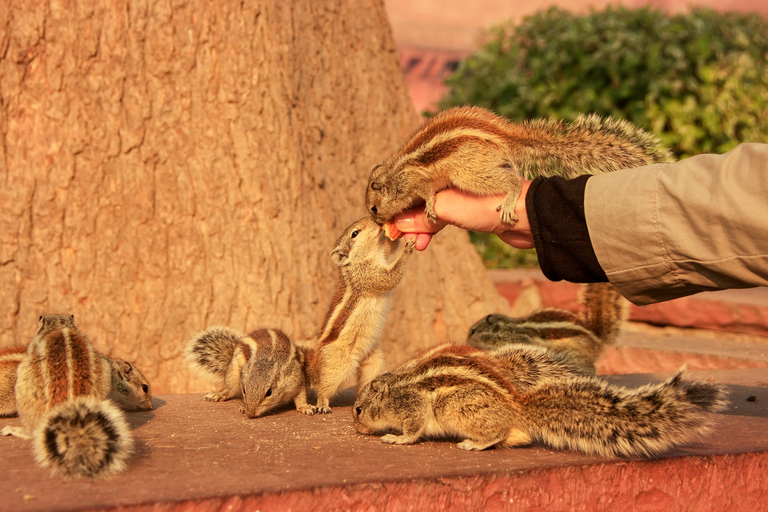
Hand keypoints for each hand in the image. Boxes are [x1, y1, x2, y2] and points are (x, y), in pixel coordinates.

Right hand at [393, 181, 533, 250]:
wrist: (526, 217)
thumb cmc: (489, 204)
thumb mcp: (449, 208)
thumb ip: (422, 216)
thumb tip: (399, 225)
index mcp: (442, 168)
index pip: (410, 185)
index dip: (397, 205)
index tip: (387, 223)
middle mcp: (448, 178)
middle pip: (417, 198)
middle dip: (407, 219)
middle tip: (398, 238)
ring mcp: (458, 194)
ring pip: (429, 210)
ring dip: (420, 228)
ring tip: (414, 244)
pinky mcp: (467, 209)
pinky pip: (442, 218)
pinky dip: (432, 230)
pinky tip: (424, 241)